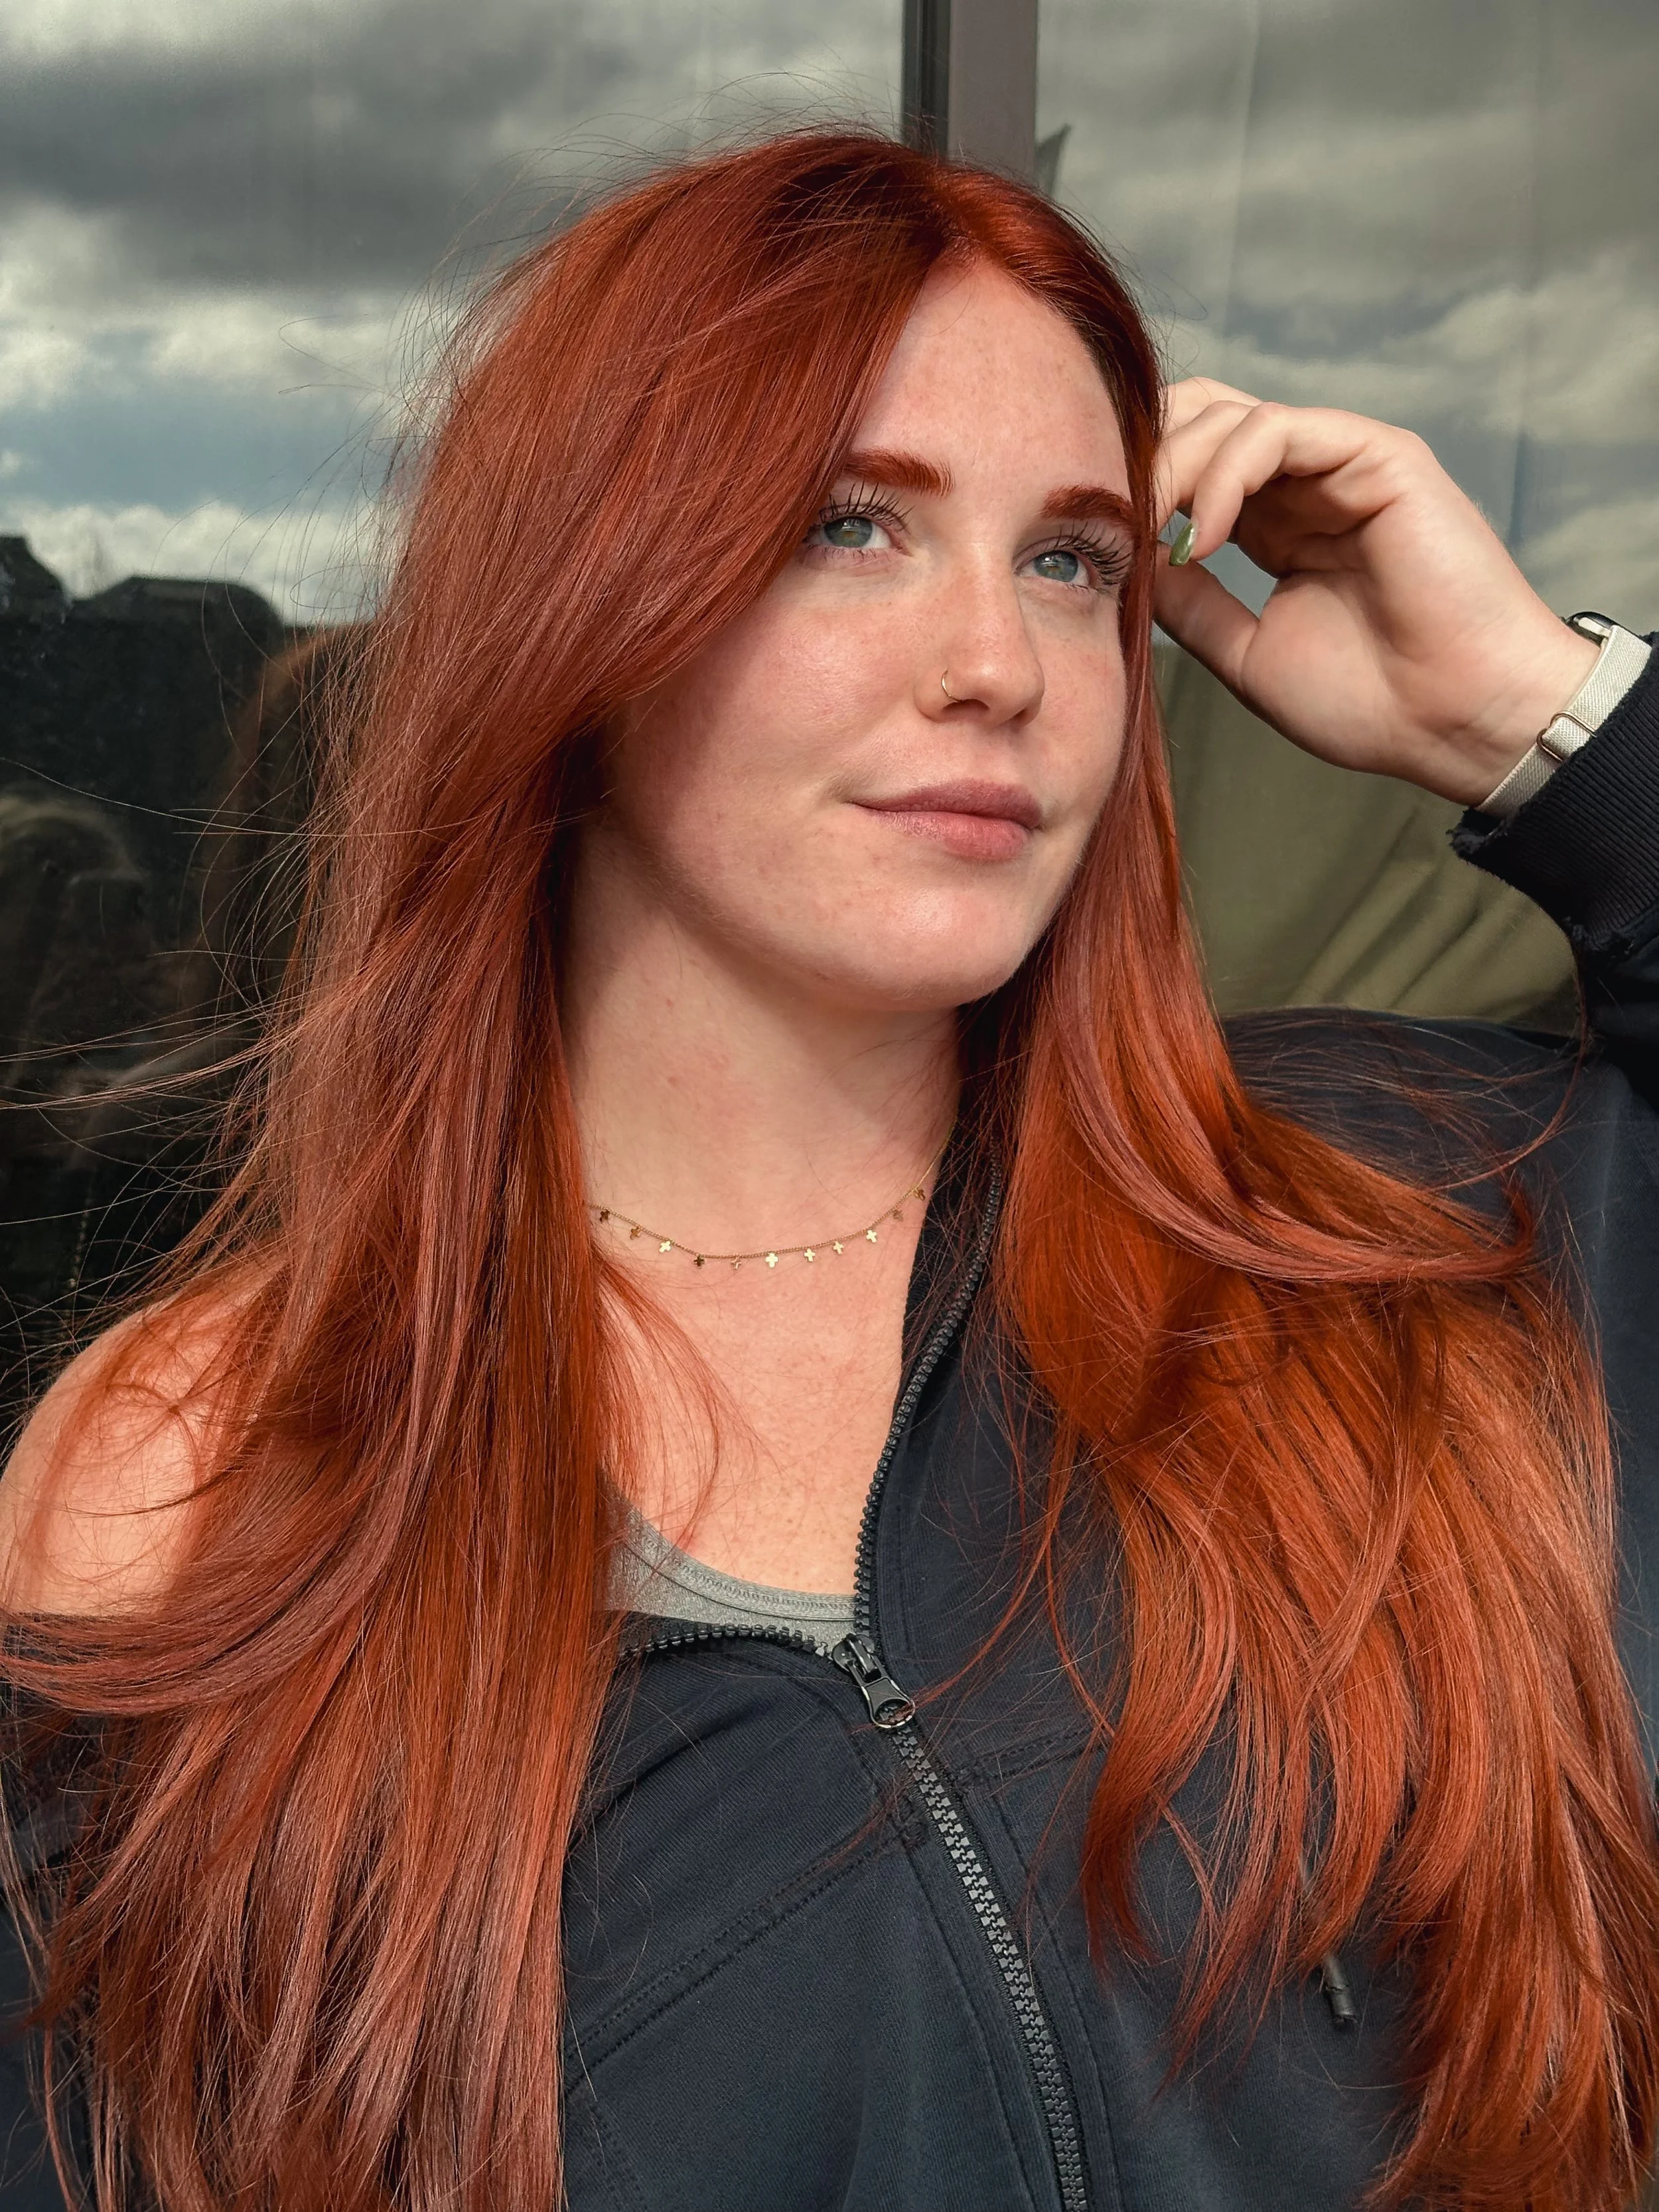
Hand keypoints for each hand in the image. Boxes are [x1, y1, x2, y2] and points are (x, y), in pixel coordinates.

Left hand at [1152, 379, 1598, 805]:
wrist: (1455, 721)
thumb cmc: (1370, 703)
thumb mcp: (1246, 653)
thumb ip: (1190, 604)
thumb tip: (1127, 563)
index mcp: (1278, 524)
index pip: (1190, 465)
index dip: (1136, 488)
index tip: (1097, 544)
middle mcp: (1307, 483)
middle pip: (1202, 418)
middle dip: (1145, 456)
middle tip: (1110, 518)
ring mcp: (1343, 463)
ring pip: (1229, 414)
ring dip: (1173, 467)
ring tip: (1151, 532)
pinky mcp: (1377, 454)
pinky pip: (1277, 429)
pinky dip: (1225, 473)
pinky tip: (1204, 536)